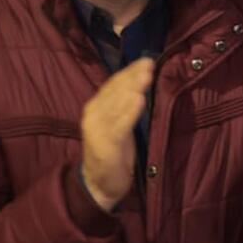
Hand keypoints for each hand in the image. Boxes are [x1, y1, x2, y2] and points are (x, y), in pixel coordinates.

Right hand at [79, 57, 153, 212]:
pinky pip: (120, 124)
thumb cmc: (114, 150)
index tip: (146, 60)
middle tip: (149, 62)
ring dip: (132, 88)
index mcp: (96, 108)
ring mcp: (98, 129)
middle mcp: (93, 115)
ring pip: (116, 104)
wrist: (99, 183)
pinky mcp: (106, 144)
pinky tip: (140, 99)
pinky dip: (130, 111)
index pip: (113, 84)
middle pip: (114, 90)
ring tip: (146, 75)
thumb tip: (144, 81)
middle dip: (132, 76)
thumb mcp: (119, 122)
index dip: (129, 71)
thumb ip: (125, 104)